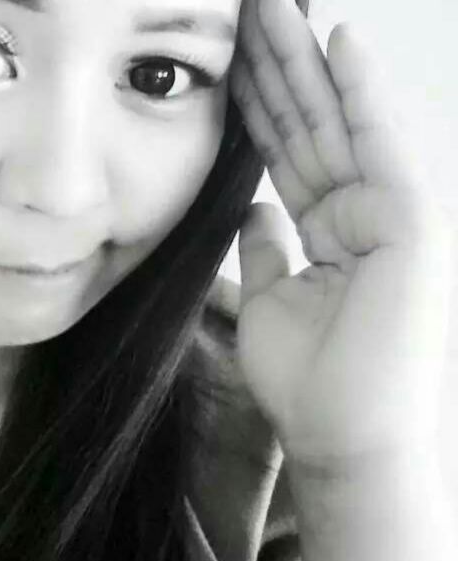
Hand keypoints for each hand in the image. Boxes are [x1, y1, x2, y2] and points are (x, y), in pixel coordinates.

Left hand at [230, 0, 451, 464]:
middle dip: (279, 68)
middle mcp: (357, 213)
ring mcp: (388, 212)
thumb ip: (264, 249)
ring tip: (277, 5)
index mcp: (323, 231)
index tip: (232, 60)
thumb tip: (252, 208)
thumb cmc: (306, 380)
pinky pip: (378, 145)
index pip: (283, 155)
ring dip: (307, 62)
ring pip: (337, 125)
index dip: (257, 107)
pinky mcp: (412, 220)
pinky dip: (361, 93)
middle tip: (252, 8)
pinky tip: (337, 41)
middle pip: (308, 128)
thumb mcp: (269, 300)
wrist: (342, 434)